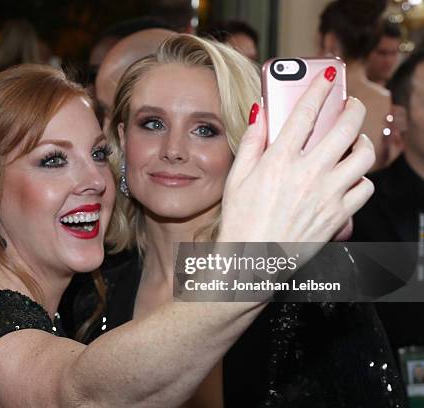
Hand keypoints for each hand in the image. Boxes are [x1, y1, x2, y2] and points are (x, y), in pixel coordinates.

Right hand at [220, 68, 373, 242]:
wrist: (253, 261)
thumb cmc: (241, 221)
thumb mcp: (237, 178)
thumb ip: (251, 142)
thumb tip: (261, 112)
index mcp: (280, 160)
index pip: (306, 113)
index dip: (320, 88)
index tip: (328, 75)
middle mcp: (308, 173)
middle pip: (346, 128)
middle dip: (354, 107)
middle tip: (351, 103)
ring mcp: (328, 194)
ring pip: (364, 156)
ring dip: (363, 142)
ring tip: (356, 140)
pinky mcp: (339, 215)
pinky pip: (365, 188)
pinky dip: (361, 178)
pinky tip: (350, 176)